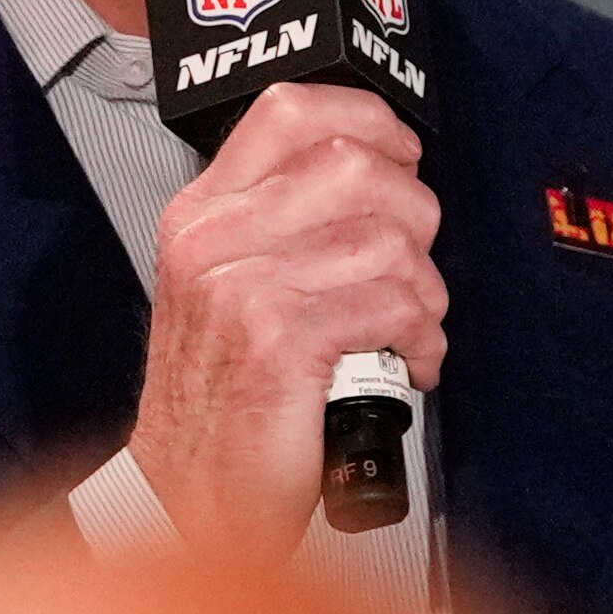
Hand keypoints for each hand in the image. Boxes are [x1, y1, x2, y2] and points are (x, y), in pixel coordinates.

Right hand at [127, 83, 446, 552]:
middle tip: (413, 267)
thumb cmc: (223, 404)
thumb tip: (379, 176)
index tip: (404, 158)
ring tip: (413, 326)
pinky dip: (423, 337)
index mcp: (202, 213)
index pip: (290, 109)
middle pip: (356, 164)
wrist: (187, 504)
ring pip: (386, 238)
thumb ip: (282, 225)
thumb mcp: (228, 291)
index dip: (370, 121)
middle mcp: (212, 238)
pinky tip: (411, 361)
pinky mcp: (278, 342)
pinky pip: (391, 304)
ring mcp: (241, 287)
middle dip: (414, 215)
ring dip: (425, 289)